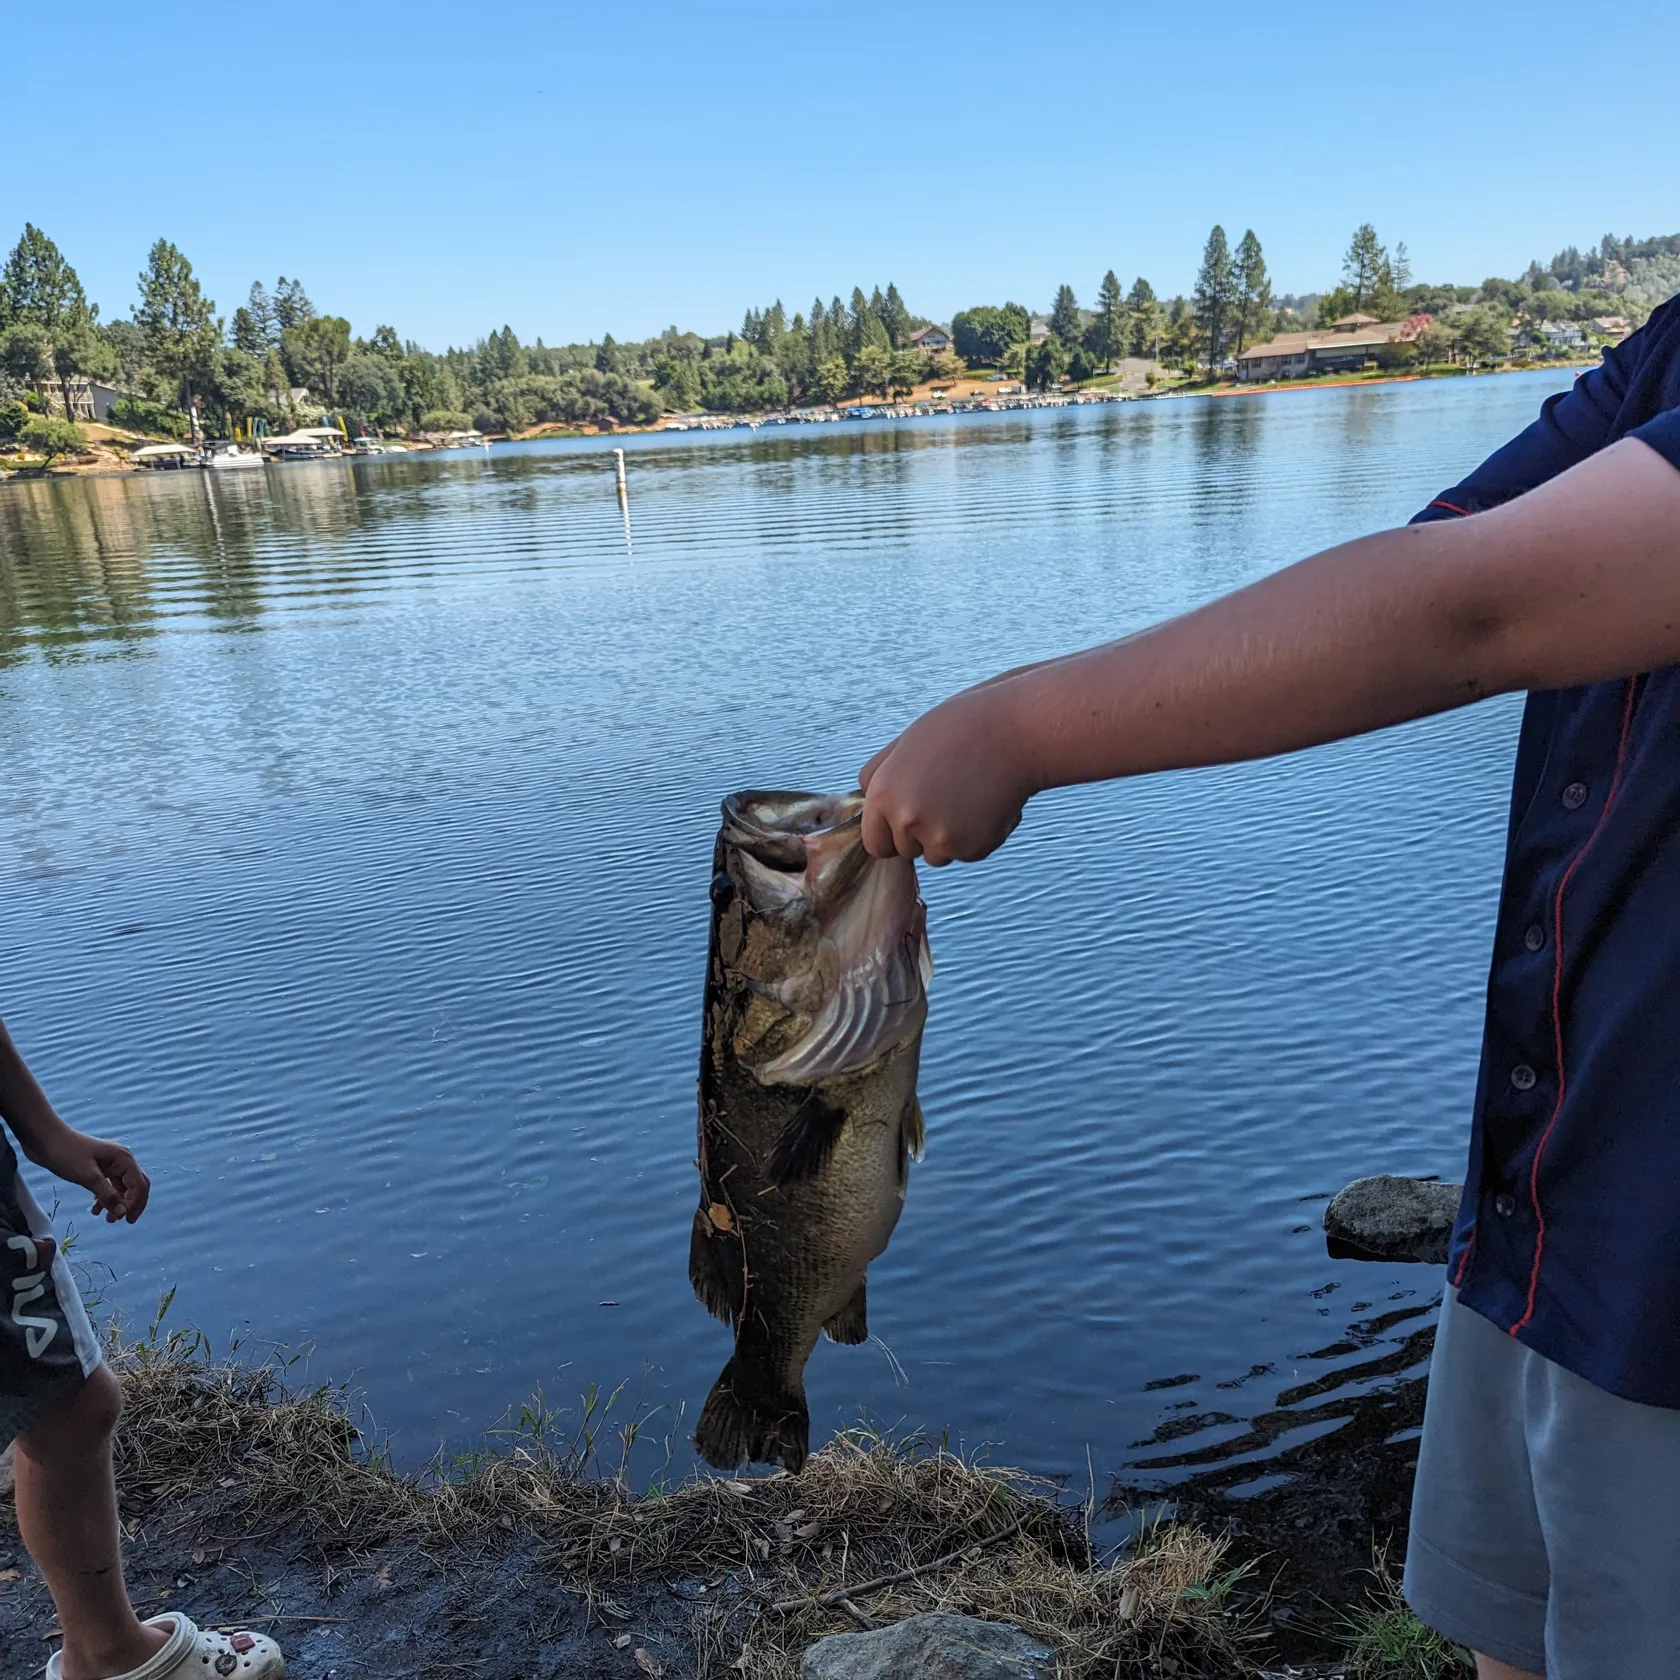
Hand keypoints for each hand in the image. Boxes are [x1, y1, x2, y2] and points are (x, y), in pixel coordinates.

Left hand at [26, 1125, 150, 1223]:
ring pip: (122, 1187)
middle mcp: (121, 1160)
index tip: (122, 1219)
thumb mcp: (88, 1176)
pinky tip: (95, 1209)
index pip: (139, 1184)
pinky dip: (105, 1198)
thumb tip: (122, 1212)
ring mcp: (110, 1163)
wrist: (45, 1139)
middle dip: (132, 1204)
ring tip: (107, 1219)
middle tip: (126, 1222)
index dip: (134, 1203)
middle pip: (136, 1185)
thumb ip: (107, 1195)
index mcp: (123, 1159)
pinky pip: (109, 1185)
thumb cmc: (67, 1154)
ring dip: (117, 1203)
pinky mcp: (98, 1167)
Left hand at [859, 681, 1038, 864]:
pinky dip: (977, 836)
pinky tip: (987, 802)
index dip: (892, 834)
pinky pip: (968, 853)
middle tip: (946, 796)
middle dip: (921, 833)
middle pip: (907, 851)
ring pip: (938, 854)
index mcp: (884, 796)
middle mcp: (907, 822)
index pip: (876, 844)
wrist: (1015, 732)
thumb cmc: (959, 729)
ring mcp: (942, 839)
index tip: (908, 821)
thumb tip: (866, 801)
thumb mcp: (905, 744)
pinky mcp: (974, 848)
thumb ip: (880, 776)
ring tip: (968, 795)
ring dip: (949, 836)